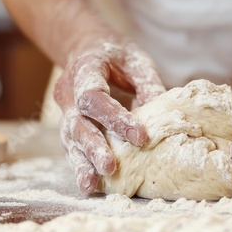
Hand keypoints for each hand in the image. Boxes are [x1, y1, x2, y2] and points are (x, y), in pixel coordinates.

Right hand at [54, 39, 165, 193]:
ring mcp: (65, 110)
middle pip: (77, 122)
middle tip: (110, 166)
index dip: (115, 117)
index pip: (93, 97)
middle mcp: (68, 92)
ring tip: (91, 185)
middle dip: (94, 146)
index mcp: (84, 69)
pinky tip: (88, 184)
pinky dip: (80, 165)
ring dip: (82, 162)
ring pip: (70, 139)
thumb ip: (148, 85)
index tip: (141, 136)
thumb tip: (166, 116)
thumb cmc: (116, 54)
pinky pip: (71, 146)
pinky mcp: (69, 125)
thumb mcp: (136, 61)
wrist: (86, 47)